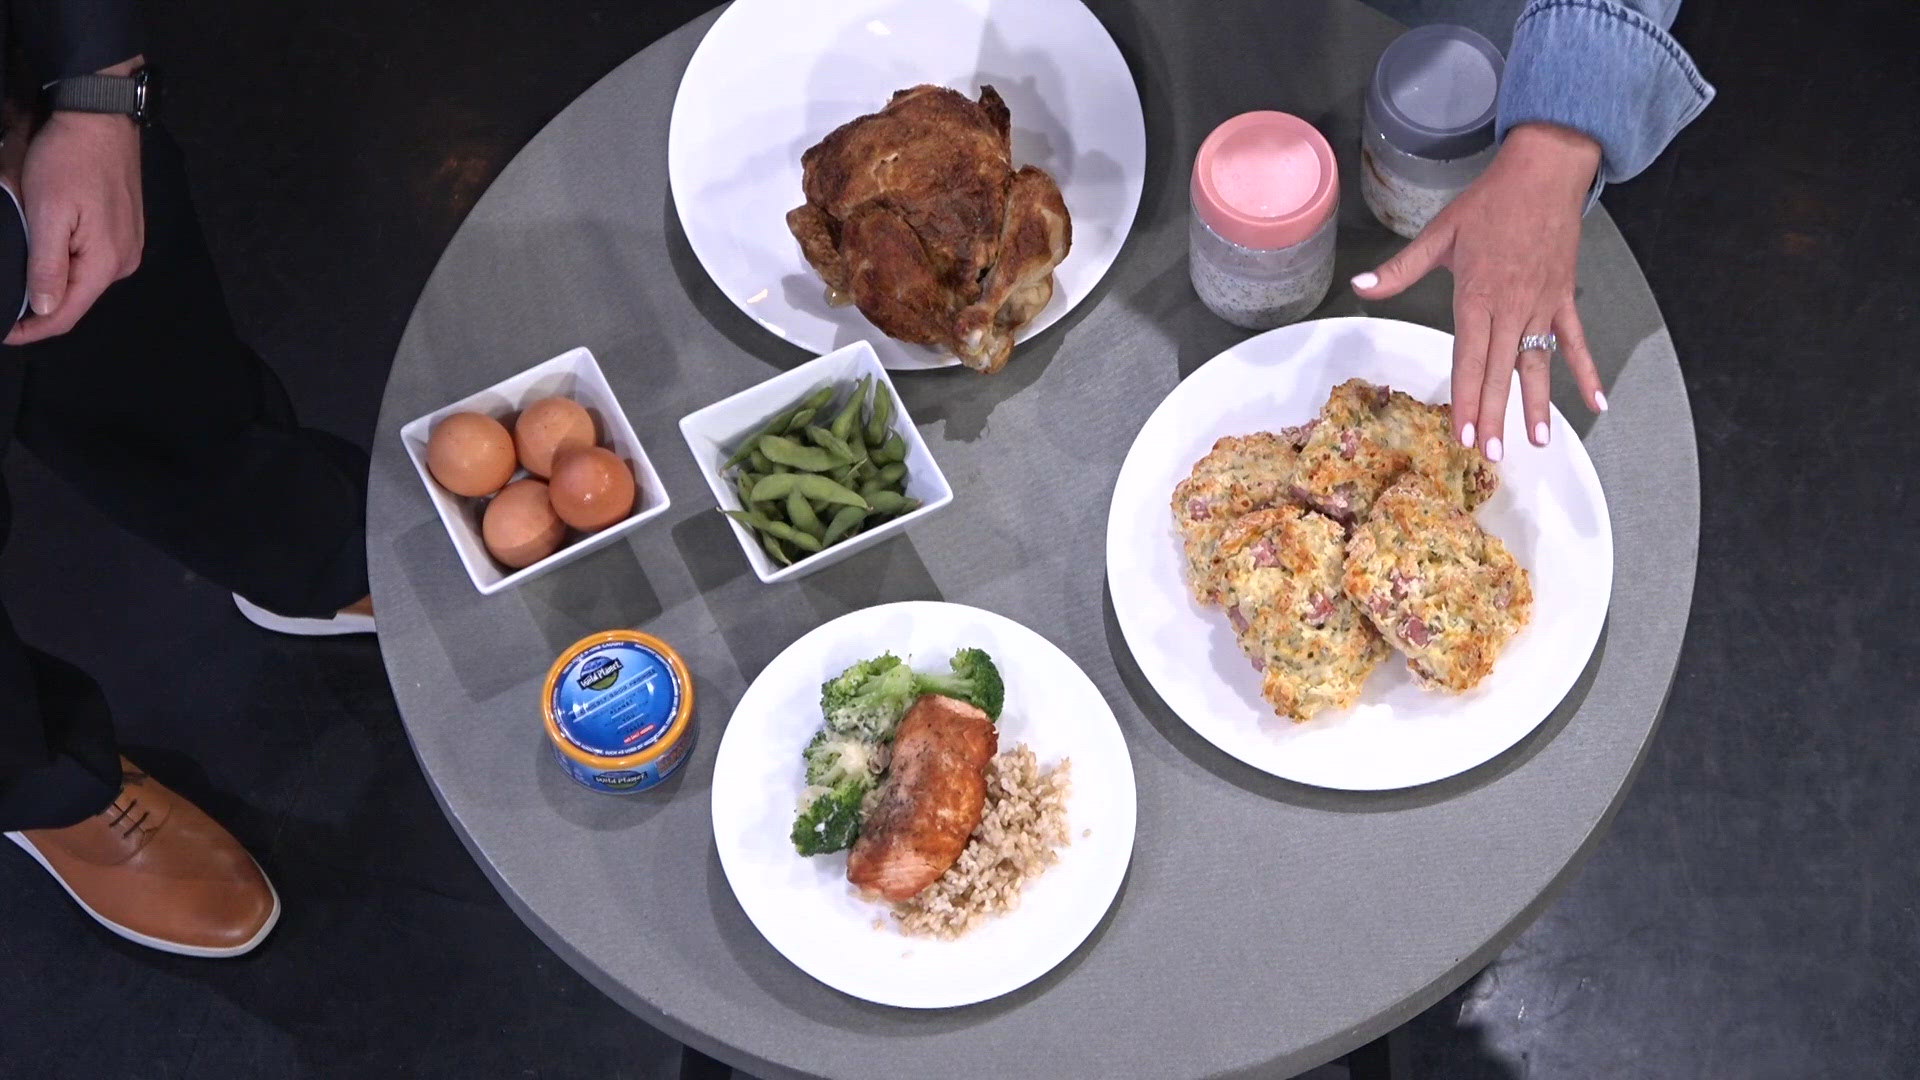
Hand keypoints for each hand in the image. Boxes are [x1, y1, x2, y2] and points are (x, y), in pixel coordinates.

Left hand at [6, 71, 145, 345]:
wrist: (100, 117)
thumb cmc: (70, 160)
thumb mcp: (47, 213)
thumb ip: (48, 266)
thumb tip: (45, 309)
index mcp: (106, 263)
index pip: (66, 313)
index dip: (32, 329)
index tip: (3, 333)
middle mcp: (123, 262)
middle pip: (77, 299)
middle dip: (40, 307)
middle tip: (6, 305)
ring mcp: (128, 246)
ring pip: (83, 280)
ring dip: (52, 283)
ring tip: (21, 278)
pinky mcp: (125, 230)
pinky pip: (92, 261)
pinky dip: (66, 265)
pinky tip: (48, 253)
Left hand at [1352, 122, 1606, 459]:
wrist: (1544, 172)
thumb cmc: (1489, 203)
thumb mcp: (1439, 234)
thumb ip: (1400, 269)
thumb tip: (1361, 285)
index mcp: (1476, 297)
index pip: (1468, 359)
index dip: (1465, 399)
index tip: (1461, 434)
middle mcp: (1511, 308)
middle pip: (1500, 371)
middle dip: (1494, 416)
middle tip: (1490, 455)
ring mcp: (1542, 305)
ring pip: (1538, 364)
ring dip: (1538, 404)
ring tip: (1538, 441)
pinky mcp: (1564, 298)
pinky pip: (1576, 341)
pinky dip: (1588, 371)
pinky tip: (1597, 404)